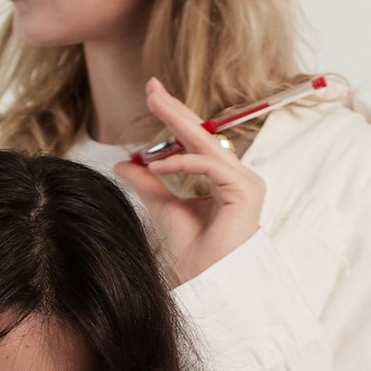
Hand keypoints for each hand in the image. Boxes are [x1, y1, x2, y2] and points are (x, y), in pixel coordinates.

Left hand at [115, 77, 265, 280]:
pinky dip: (183, 162)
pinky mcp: (246, 191)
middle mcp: (238, 178)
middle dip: (175, 110)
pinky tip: (159, 165)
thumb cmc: (192, 256)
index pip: (197, 141)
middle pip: (203, 136)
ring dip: (177, 126)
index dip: (176, 117)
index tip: (153, 95)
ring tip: (153, 106)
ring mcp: (246, 184)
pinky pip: (210, 165)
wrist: (205, 284)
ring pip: (207, 146)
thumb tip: (124, 163)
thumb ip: (148, 184)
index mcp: (224, 180)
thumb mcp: (163, 208)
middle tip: (151, 87)